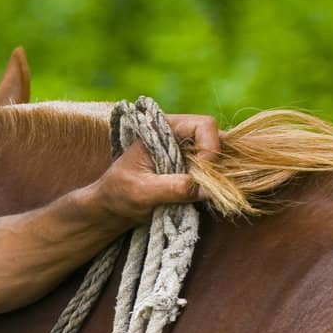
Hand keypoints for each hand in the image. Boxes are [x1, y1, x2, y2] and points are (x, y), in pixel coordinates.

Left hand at [94, 112, 220, 222]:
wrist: (113, 207)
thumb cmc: (119, 193)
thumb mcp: (141, 192)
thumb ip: (172, 188)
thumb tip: (207, 190)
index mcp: (163, 128)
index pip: (204, 125)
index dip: (209, 147)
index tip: (201, 174)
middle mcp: (180, 135)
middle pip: (217, 140)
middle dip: (216, 165)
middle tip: (205, 189)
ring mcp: (188, 152)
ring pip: (220, 157)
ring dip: (216, 177)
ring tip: (201, 195)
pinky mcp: (192, 170)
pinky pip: (215, 173)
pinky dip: (214, 186)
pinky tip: (201, 198)